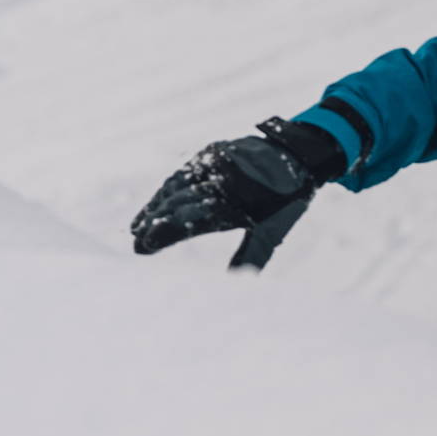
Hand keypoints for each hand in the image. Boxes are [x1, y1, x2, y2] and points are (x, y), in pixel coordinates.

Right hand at [131, 118, 345, 268]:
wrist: (300, 156)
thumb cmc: (287, 200)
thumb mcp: (273, 230)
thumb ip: (251, 255)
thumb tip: (234, 283)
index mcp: (232, 204)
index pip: (189, 221)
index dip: (164, 234)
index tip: (143, 247)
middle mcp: (219, 182)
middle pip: (177, 203)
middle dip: (154, 223)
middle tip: (135, 241)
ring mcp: (213, 164)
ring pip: (175, 186)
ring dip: (155, 206)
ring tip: (138, 226)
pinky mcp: (211, 152)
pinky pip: (184, 173)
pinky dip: (167, 188)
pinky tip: (156, 201)